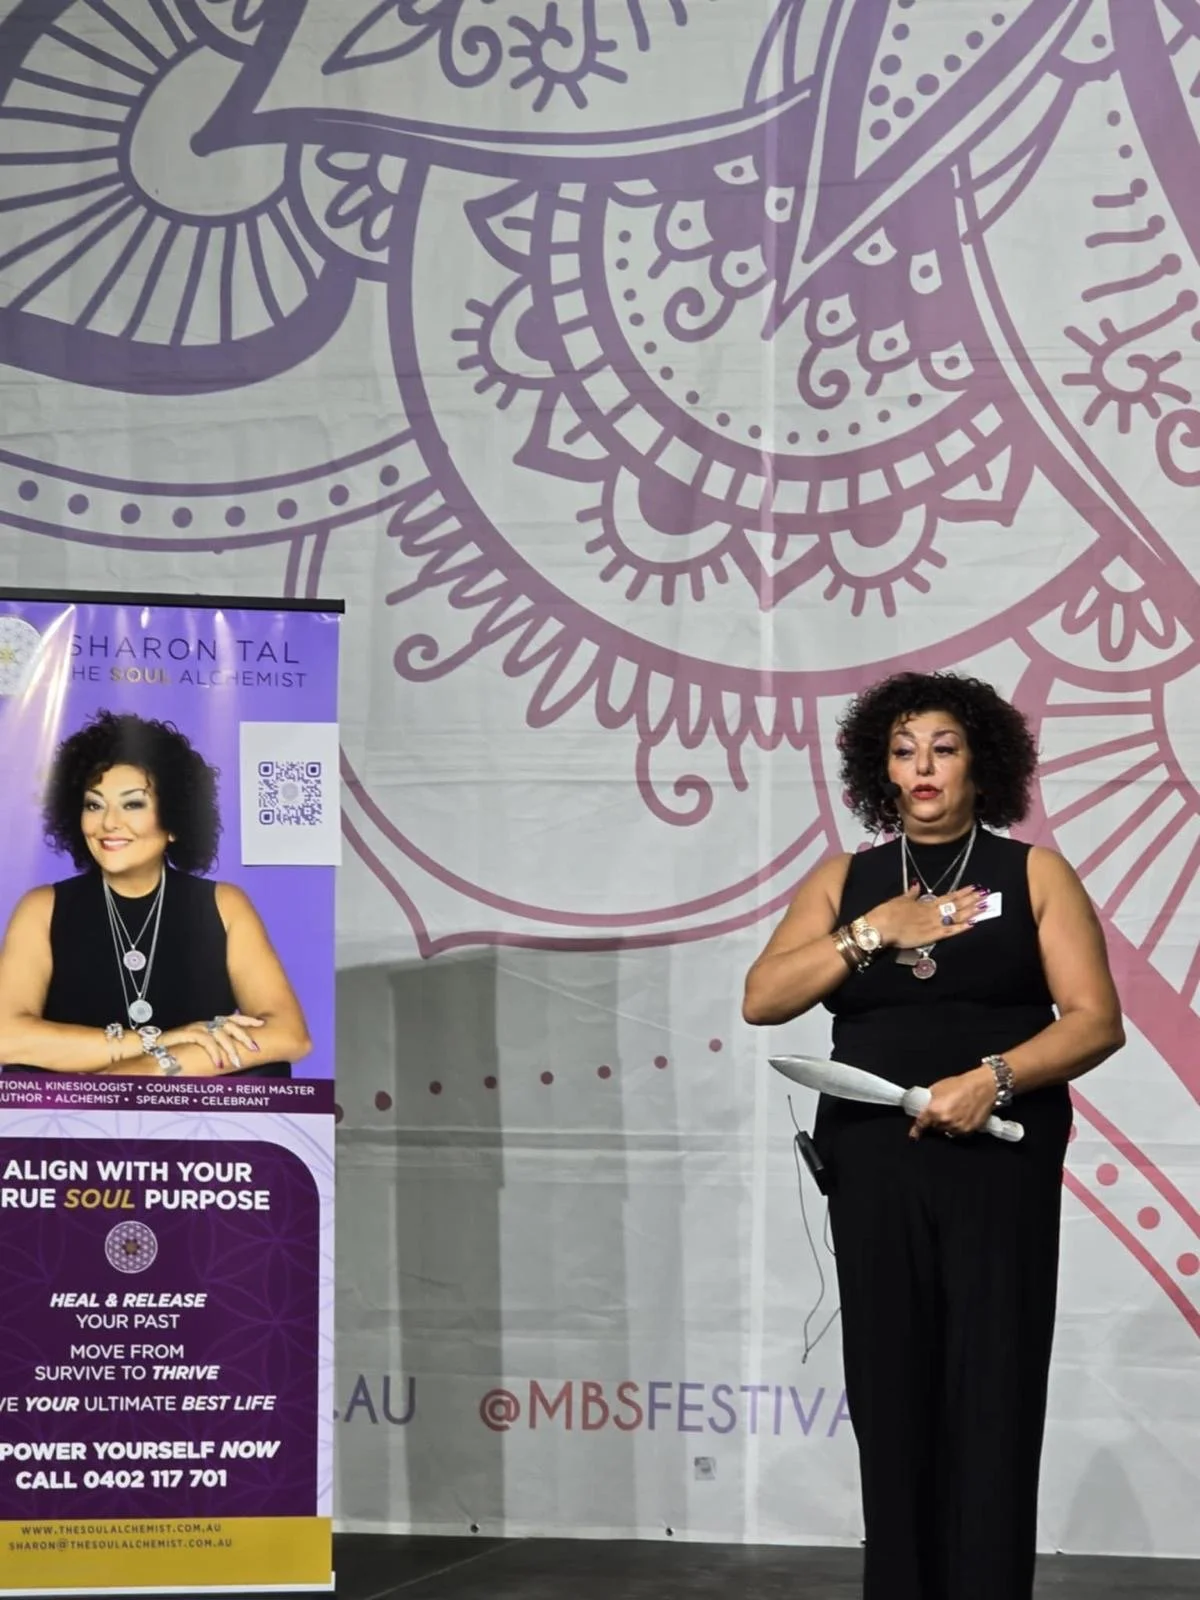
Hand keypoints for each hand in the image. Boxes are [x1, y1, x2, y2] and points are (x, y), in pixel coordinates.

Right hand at [157, 1014, 263, 1072]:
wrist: (150, 1046)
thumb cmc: (175, 1049)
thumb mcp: (197, 1047)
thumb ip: (212, 1049)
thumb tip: (229, 1058)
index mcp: (208, 1025)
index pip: (231, 1019)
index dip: (247, 1020)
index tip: (261, 1023)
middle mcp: (204, 1024)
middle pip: (230, 1025)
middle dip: (244, 1036)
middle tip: (255, 1048)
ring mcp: (196, 1028)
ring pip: (220, 1034)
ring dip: (230, 1048)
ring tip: (237, 1061)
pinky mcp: (186, 1034)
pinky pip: (205, 1041)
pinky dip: (214, 1052)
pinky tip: (219, 1063)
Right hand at [867, 882, 987, 948]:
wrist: (880, 926)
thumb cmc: (887, 912)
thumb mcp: (900, 899)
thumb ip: (911, 893)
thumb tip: (917, 884)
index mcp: (925, 903)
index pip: (948, 897)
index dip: (962, 892)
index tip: (974, 887)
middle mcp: (932, 912)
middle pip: (956, 905)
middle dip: (971, 900)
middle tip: (986, 895)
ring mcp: (933, 924)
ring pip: (956, 916)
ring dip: (971, 911)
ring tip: (984, 906)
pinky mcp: (930, 936)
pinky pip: (949, 931)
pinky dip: (961, 928)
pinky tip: (972, 924)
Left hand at [909, 1067, 996, 1138]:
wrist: (983, 1087)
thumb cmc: (962, 1085)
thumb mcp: (938, 1088)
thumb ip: (929, 1100)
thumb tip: (924, 1106)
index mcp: (934, 1110)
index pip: (921, 1124)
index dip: (916, 1130)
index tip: (913, 1135)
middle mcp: (945, 1121)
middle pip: (934, 1128)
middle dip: (934, 1122)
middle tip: (940, 1112)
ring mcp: (957, 1128)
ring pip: (946, 1131)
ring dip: (946, 1125)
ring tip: (953, 1112)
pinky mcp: (968, 1131)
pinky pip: (958, 1132)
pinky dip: (957, 1127)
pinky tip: (961, 1116)